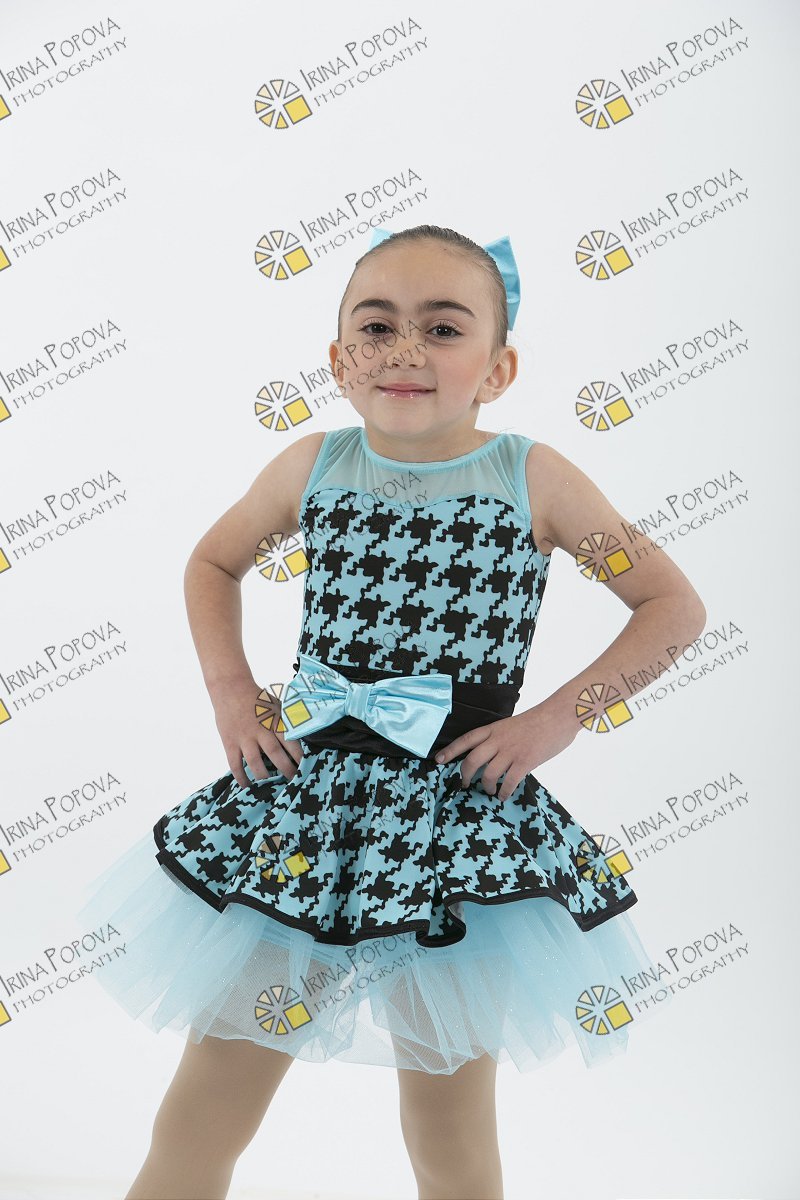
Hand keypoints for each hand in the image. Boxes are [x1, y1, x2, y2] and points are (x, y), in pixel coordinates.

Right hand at [211, 679, 303, 789]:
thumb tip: (306, 730)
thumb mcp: (277, 705)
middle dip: (286, 770)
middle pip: (276, 755)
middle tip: (294, 782)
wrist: (231, 689)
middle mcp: (260, 731)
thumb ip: (289, 718)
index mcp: (274, 721)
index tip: (306, 768)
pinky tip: (247, 785)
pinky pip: (235, 764)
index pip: (290, 742)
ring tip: (271, 785)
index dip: (299, 757)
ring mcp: (244, 738)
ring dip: (264, 777)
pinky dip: (241, 777)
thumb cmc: (257, 698)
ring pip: (255, 763)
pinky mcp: (230, 743)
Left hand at [434, 702, 577, 800]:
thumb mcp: (512, 724)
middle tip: (465, 784)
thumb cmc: (539, 720)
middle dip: (465, 776)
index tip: (438, 760)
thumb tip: (494, 754)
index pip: (466, 739)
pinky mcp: (525, 762)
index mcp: (494, 729)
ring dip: (487, 787)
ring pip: (488, 774)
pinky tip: (504, 796)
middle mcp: (498, 740)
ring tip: (491, 791)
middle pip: (472, 760)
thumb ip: (501, 738)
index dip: (451, 750)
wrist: (559, 715)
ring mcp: (511, 751)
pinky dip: (504, 792)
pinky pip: (509, 782)